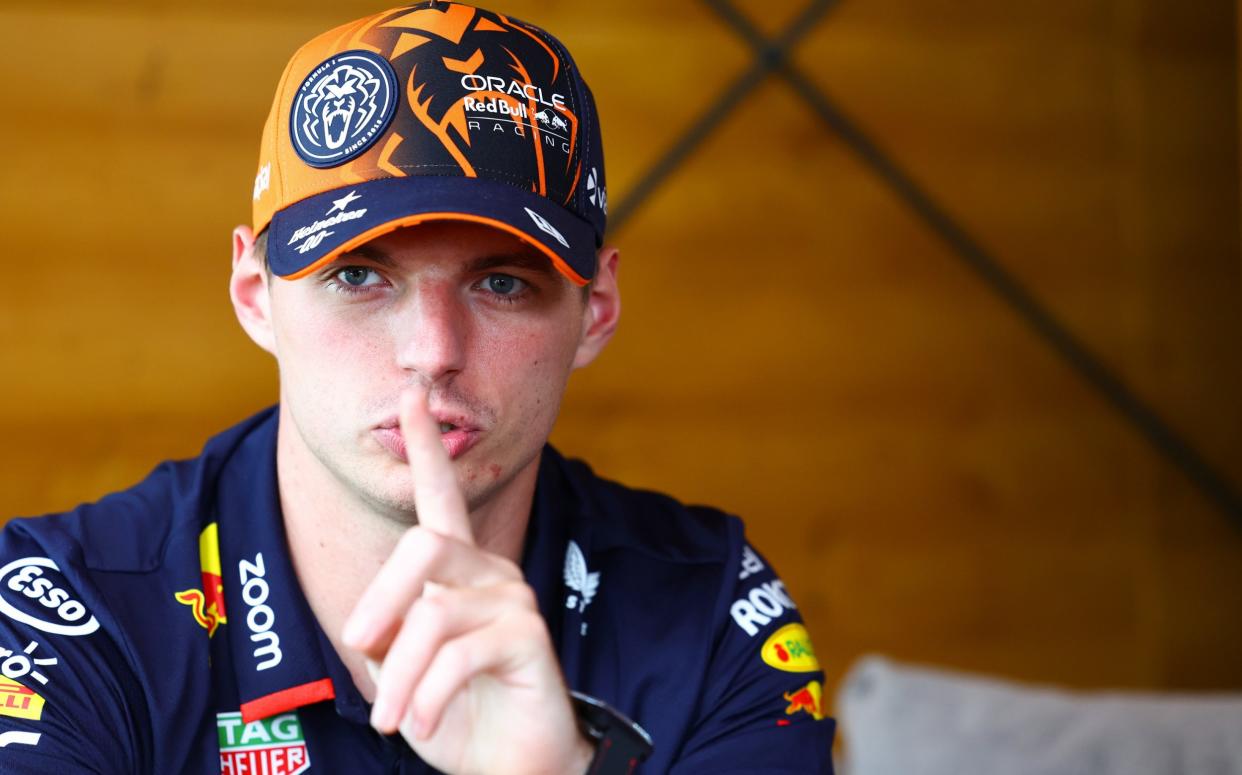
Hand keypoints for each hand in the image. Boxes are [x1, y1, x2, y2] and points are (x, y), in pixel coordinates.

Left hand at [342, 387, 592, 774]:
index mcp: (458, 572)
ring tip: (392, 720)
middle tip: (358, 647)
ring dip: (399, 676)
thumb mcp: (402, 673)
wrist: (508, 768)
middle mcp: (490, 572)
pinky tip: (422, 724)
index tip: (412, 395)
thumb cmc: (456, 715)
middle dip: (380, 599)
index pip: (442, 497)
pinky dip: (425, 696)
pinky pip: (458, 653)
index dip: (427, 446)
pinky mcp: (529, 636)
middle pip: (423, 546)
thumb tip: (371, 628)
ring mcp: (514, 599)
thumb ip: (385, 636)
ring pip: (432, 612)